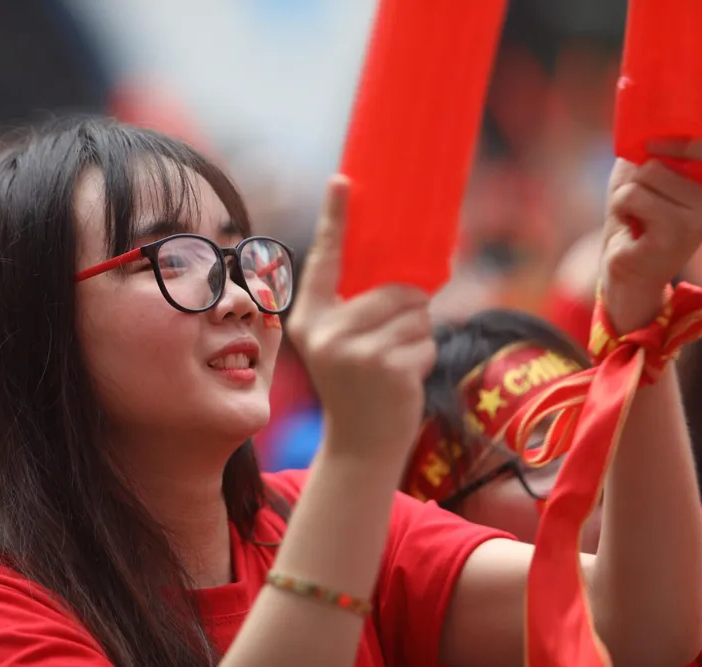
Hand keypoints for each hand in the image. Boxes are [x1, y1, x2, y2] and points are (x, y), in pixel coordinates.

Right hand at [287, 176, 435, 461]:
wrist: (359, 445)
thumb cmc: (355, 386)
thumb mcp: (341, 344)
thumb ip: (357, 308)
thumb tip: (413, 273)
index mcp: (310, 318)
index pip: (325, 259)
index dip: (335, 217)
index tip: (342, 179)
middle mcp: (326, 331)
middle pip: (396, 289)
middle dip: (408, 311)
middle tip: (389, 344)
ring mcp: (356, 350)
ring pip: (416, 314)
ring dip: (417, 336)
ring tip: (393, 363)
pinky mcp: (388, 367)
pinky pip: (427, 341)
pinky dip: (424, 358)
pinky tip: (401, 380)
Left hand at [602, 152, 701, 332]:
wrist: (625, 268)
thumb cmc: (634, 217)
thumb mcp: (643, 174)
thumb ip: (652, 146)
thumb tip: (646, 113)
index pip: (697, 144)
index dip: (675, 142)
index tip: (654, 150)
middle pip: (657, 161)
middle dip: (636, 182)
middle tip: (642, 207)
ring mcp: (699, 218)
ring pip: (644, 176)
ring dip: (627, 197)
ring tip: (637, 217)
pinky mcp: (676, 233)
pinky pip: (631, 197)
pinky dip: (621, 209)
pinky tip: (633, 229)